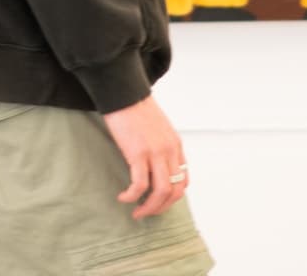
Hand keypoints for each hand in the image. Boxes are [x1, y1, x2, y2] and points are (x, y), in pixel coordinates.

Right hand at [102, 95, 187, 219]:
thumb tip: (154, 165)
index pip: (184, 180)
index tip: (159, 202)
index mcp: (176, 145)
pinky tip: (123, 197)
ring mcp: (155, 152)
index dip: (172, 197)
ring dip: (149, 208)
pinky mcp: (138, 153)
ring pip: (160, 192)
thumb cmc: (136, 108)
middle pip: (174, 191)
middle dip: (161, 208)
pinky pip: (139, 184)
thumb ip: (161, 146)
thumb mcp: (158, 128)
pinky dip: (132, 196)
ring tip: (136, 212)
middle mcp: (169, 151)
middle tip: (146, 213)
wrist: (124, 93)